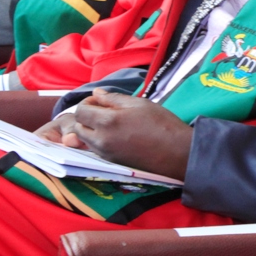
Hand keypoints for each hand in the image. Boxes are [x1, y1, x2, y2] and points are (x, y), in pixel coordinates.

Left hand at [51, 91, 192, 179]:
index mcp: (107, 122)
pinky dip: (97, 140)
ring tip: (110, 123)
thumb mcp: (139, 103)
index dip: (87, 103)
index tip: (100, 101)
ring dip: (90, 129)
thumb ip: (113, 98)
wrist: (177, 154)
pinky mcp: (112, 162)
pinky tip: (116, 135)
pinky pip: (95, 149)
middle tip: (103, 111)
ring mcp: (105, 153)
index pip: (80, 111)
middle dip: (85, 117)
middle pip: (78, 127)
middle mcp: (101, 140)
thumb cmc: (162, 124)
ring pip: (84, 140)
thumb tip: (97, 93)